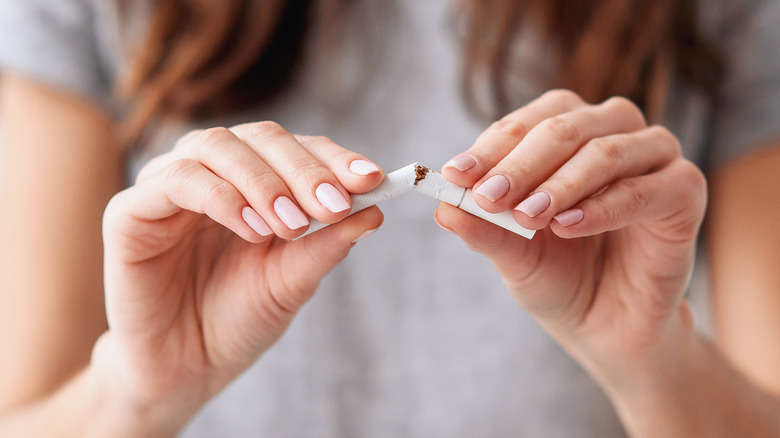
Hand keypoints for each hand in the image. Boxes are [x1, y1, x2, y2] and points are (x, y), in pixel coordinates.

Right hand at [95, 122, 383, 422]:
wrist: (185, 371)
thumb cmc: (239, 320)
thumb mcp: (293, 281)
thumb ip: (326, 243)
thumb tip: (375, 209)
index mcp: (254, 182)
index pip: (297, 148)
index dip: (333, 158)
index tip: (372, 179)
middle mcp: (213, 173)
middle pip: (261, 137)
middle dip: (304, 169)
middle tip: (334, 204)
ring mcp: (169, 186)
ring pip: (218, 146)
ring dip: (264, 182)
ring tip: (292, 225)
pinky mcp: (131, 211)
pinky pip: (177, 180)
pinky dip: (221, 197)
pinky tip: (252, 229)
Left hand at [436, 90, 706, 387]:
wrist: (606, 326)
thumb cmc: (559, 277)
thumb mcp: (512, 254)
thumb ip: (483, 229)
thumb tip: (442, 207)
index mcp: (568, 134)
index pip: (528, 122)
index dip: (490, 147)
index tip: (455, 176)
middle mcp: (612, 133)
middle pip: (565, 127)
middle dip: (521, 163)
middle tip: (489, 196)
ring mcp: (653, 159)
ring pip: (606, 151)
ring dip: (560, 183)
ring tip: (527, 216)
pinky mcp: (684, 193)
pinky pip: (645, 190)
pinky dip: (602, 207)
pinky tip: (567, 227)